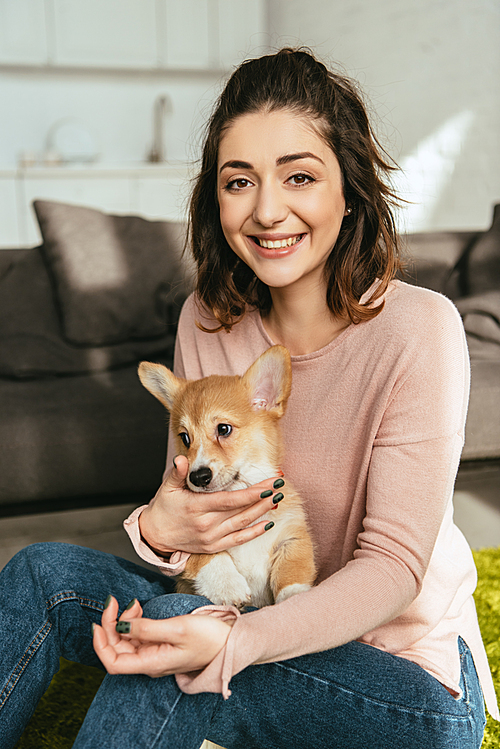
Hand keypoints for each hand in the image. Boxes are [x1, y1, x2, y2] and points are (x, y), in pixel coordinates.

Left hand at [93, 596, 231, 676]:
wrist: (233, 642)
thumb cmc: (210, 638)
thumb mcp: (178, 628)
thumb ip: (147, 628)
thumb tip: (121, 626)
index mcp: (152, 664)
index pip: (113, 662)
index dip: (100, 644)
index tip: (98, 621)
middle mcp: (150, 662)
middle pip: (117, 649)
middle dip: (111, 625)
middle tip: (116, 601)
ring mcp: (156, 655)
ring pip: (127, 641)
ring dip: (123, 621)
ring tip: (133, 604)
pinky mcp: (162, 646)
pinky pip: (139, 636)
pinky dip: (134, 622)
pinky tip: (139, 610)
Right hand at [139, 455, 282, 554]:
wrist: (155, 536)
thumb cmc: (164, 508)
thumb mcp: (167, 488)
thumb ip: (177, 473)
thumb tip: (181, 460)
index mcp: (196, 507)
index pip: (230, 500)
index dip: (251, 493)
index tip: (267, 485)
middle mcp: (206, 524)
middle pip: (241, 510)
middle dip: (262, 498)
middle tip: (279, 485)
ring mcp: (211, 537)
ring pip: (242, 524)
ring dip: (262, 512)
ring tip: (277, 499)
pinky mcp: (214, 546)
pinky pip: (238, 540)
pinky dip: (254, 532)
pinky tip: (267, 523)